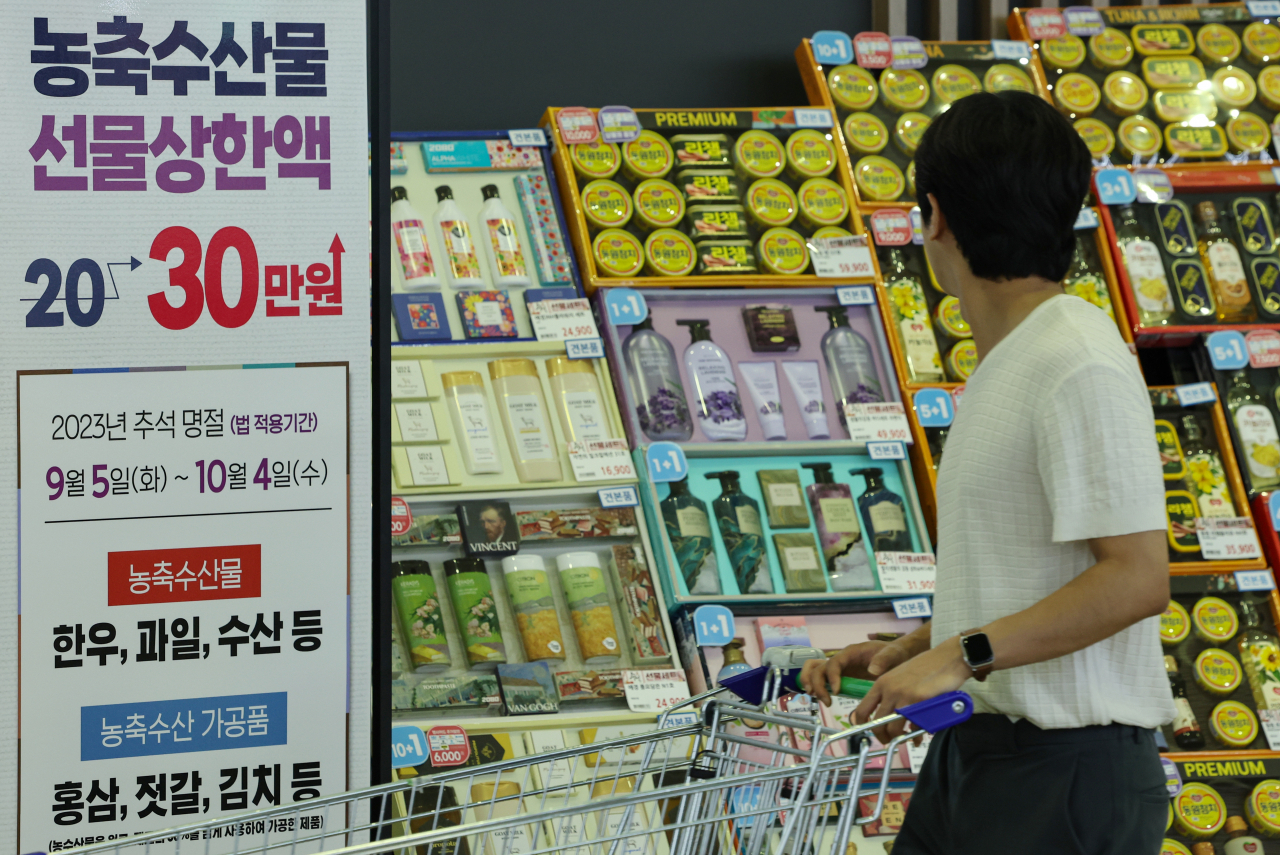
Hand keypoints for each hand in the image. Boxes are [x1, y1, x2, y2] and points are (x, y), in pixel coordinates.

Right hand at [799, 641, 911, 706]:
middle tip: (827, 701)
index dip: (832, 677)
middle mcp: (841, 659)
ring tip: (818, 699)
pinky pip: (822, 678)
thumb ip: (883, 660)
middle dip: (818, 684)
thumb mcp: (892, 654)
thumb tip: (872, 671)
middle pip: (819, 667)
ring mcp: (839, 668)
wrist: (896, 656)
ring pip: (815, 671)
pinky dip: (816, 686)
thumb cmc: (893, 653)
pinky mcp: (840, 676)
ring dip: (812, 684)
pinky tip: (821, 698)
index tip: (837, 691)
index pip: (834, 663)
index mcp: (851, 652)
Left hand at [854, 636, 970, 743]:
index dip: (862, 726)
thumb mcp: (900, 677)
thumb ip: (891, 694)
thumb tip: (886, 717)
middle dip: (883, 737)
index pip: (862, 710)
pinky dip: (916, 736)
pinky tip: (919, 736)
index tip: (870, 732)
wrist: (947, 658)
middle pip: (877, 724)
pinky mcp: (920, 702)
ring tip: (905, 739)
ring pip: (893, 729)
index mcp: (881, 683)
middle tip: (890, 741)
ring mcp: (904, 696)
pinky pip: (914, 727)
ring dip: (899, 738)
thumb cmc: (926, 667)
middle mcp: (889, 690)